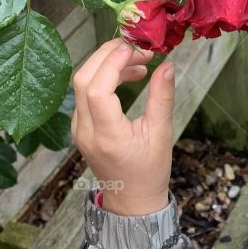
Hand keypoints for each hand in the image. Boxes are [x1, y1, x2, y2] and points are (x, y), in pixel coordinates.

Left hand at [71, 39, 176, 214]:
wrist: (131, 199)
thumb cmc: (149, 171)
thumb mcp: (161, 134)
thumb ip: (161, 97)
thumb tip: (167, 65)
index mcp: (107, 135)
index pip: (97, 89)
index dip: (113, 63)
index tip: (136, 50)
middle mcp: (86, 130)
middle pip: (82, 79)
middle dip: (107, 55)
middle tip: (137, 49)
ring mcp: (79, 128)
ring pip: (81, 83)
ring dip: (106, 64)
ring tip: (139, 63)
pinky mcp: (80, 125)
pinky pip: (85, 92)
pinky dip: (104, 76)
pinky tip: (128, 75)